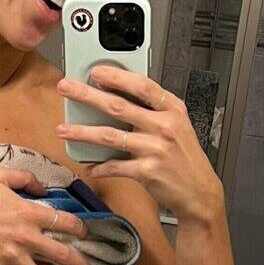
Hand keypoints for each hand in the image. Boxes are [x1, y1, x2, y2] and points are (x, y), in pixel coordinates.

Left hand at [56, 66, 224, 223]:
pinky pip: (115, 166)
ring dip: (82, 132)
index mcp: (172, 110)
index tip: (96, 72)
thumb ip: (155, 111)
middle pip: (118, 106)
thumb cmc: (185, 159)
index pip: (142, 86)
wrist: (199, 192)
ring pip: (110, 136)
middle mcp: (164, 126)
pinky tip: (89, 166)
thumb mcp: (178, 126)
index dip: (117, 77)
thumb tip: (121, 98)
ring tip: (63, 130)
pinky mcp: (147, 171)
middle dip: (87, 95)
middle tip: (67, 88)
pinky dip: (100, 167)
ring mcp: (155, 149)